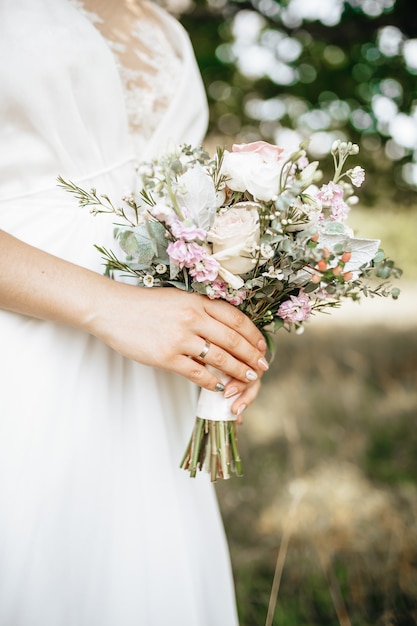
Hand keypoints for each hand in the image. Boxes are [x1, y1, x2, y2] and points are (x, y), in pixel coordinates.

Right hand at [88, 282, 268, 393]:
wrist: (112, 310)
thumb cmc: (144, 305)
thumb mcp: (177, 299)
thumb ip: (200, 311)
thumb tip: (224, 329)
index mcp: (197, 301)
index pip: (236, 319)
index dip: (253, 335)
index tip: (261, 346)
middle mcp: (192, 317)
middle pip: (233, 339)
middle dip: (252, 356)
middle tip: (262, 367)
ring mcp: (180, 338)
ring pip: (220, 358)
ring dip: (238, 370)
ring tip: (249, 378)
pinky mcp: (166, 357)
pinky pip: (197, 373)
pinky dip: (212, 382)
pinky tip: (220, 386)